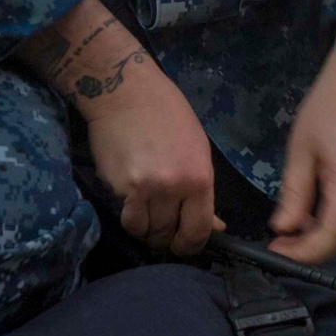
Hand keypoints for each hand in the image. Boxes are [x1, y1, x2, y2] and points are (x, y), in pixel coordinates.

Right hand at [84, 66, 225, 256]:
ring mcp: (145, 189)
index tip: (185, 244)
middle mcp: (174, 187)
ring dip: (148, 229)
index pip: (200, 230)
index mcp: (199, 177)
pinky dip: (131, 219)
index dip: (192, 244)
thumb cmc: (166, 112)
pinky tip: (132, 205)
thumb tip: (215, 225)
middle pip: (170, 234)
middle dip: (168, 237)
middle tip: (164, 229)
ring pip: (148, 232)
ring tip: (147, 215)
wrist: (124, 90)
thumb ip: (202, 189)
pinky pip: (128, 220)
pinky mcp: (120, 188)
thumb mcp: (196, 146)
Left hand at [268, 34, 335, 264]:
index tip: (274, 253)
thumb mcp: (300, 150)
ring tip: (288, 230)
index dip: (302, 253)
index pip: (329, 237)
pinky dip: (332, 221)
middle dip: (309, 248)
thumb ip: (294, 194)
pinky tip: (310, 214)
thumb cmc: (326, 109)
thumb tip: (283, 230)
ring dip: (320, 236)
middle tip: (277, 244)